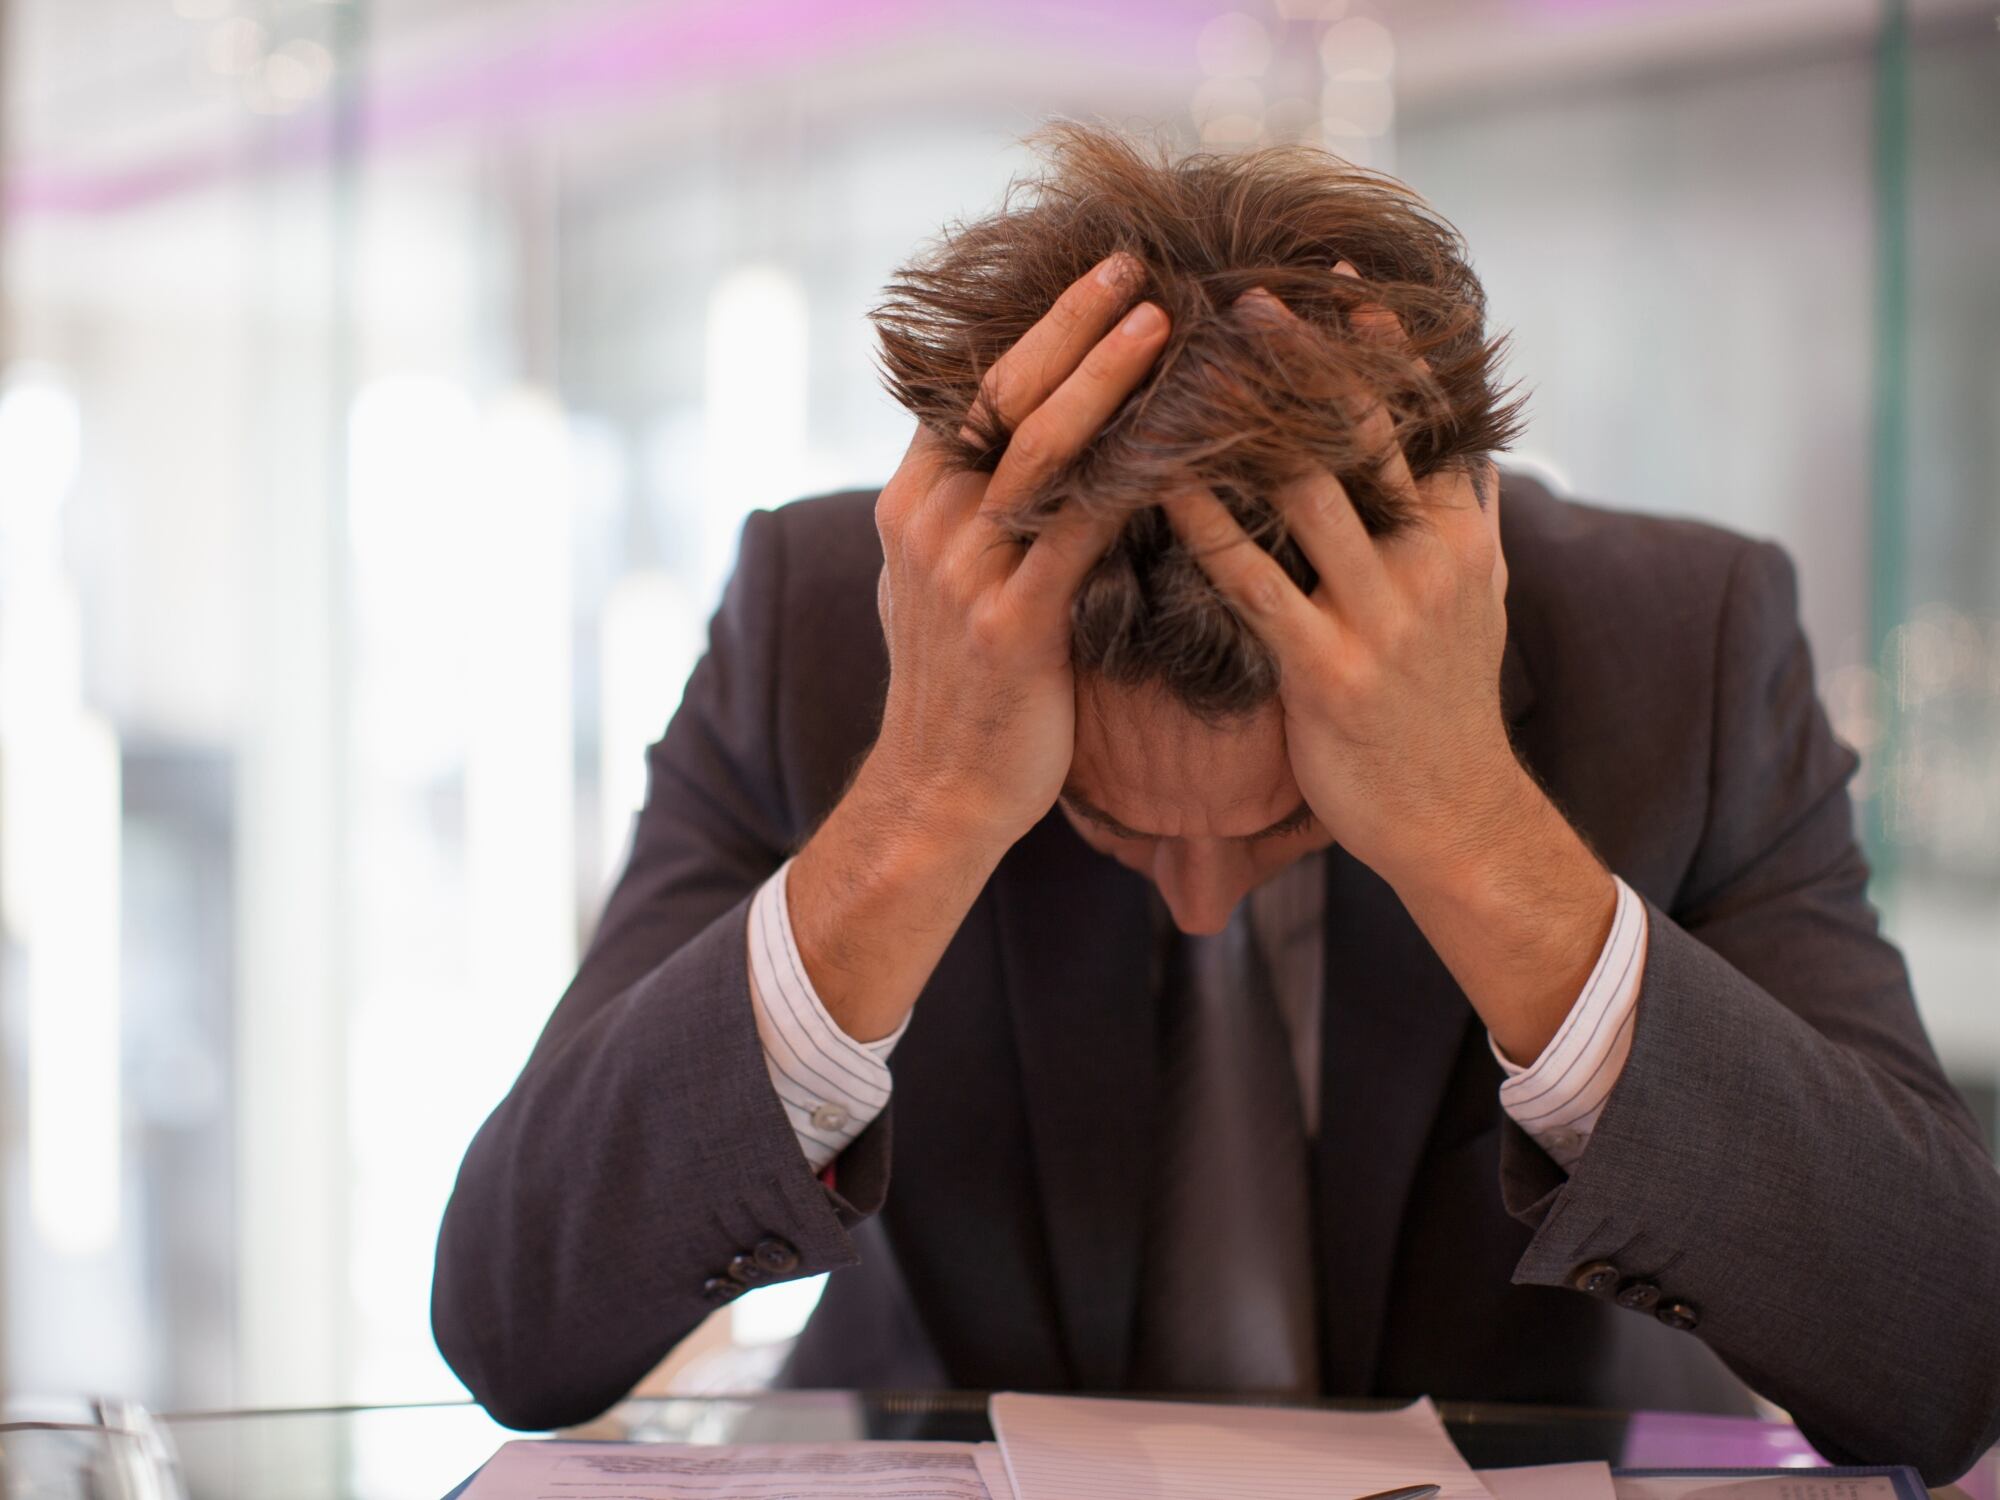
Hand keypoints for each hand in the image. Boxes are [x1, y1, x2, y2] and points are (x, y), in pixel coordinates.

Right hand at [862, 253, 1170, 854]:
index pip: (974, 388)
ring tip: (1162, 322)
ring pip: (1039, 450)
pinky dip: (1135, 478)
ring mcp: (966, 574)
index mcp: (912, 503)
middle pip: (1002, 396)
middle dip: (1071, 324)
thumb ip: (970, 511)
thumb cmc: (965, 686)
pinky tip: (1188, 442)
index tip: (1101, 272)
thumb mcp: (940, 582)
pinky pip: (1081, 530)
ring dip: (1105, 379)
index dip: (1039, 326)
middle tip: (1136, 265)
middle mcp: (929, 525)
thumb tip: (1012, 447)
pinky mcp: (1013, 625)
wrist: (942, 793)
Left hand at [1162, 286, 1614, 1060]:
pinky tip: (1159, 483)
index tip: (1336, 275)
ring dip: (1244, 425)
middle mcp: (1427, 561)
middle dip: (1306, 360)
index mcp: (1460, 534)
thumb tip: (1465, 444)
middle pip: (1362, 435)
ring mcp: (1380, 615)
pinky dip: (1205, 526)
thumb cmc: (1446, 705)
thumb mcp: (1479, 600)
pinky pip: (1253, 582)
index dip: (1379, 345)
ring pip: (1306, 492)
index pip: (1422, 416)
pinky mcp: (1326, 670)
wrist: (1451, 818)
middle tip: (1244, 292)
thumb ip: (1467, 519)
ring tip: (1190, 365)